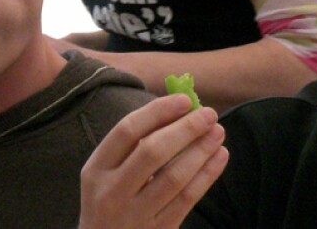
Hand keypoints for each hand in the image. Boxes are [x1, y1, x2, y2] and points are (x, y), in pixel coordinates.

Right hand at [78, 95, 228, 228]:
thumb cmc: (112, 199)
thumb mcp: (108, 173)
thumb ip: (135, 144)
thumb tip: (180, 109)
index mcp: (96, 169)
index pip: (127, 131)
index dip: (158, 111)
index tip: (185, 100)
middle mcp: (111, 192)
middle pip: (152, 152)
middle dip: (185, 129)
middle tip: (210, 114)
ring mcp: (134, 215)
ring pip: (174, 177)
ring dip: (201, 150)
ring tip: (218, 132)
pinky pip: (187, 199)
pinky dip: (207, 174)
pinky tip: (220, 156)